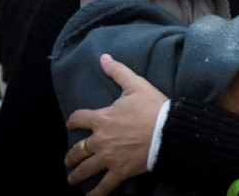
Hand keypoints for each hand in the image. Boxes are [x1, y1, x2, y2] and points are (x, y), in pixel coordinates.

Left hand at [64, 54, 167, 195]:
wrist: (169, 130)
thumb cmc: (154, 107)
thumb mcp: (136, 85)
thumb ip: (118, 72)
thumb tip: (104, 58)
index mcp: (102, 118)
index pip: (78, 119)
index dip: (73, 121)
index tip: (71, 124)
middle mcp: (100, 140)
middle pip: (77, 150)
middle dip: (71, 156)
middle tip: (68, 160)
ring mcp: (109, 158)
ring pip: (85, 169)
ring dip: (76, 175)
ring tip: (72, 179)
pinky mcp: (120, 171)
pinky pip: (103, 186)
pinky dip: (95, 194)